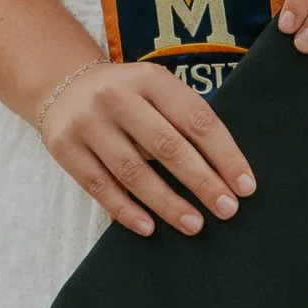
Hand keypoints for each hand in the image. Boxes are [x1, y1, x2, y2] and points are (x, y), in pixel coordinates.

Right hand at [35, 59, 257, 238]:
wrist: (61, 85)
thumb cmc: (126, 96)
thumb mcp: (154, 91)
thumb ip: (183, 119)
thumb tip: (227, 171)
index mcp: (150, 79)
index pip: (196, 119)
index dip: (225, 154)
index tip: (245, 186)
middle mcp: (117, 97)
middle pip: (167, 146)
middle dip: (202, 181)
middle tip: (227, 210)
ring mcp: (88, 123)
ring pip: (133, 171)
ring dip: (167, 203)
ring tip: (194, 224)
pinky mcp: (65, 148)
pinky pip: (100, 186)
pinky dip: (126, 210)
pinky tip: (149, 227)